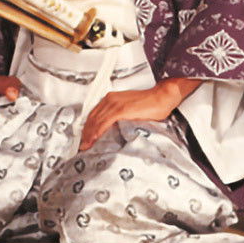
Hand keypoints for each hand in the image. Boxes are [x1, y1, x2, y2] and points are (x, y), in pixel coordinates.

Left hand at [79, 78, 200, 150]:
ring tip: (85, 146)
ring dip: (89, 134)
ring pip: (96, 121)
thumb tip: (114, 128)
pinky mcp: (121, 109)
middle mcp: (110, 99)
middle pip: (92, 118)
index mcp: (111, 98)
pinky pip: (105, 122)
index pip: (94, 114)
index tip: (84, 138)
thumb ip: (120, 116)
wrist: (162, 97)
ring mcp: (115, 104)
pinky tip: (94, 139)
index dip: (87, 127)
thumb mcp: (130, 109)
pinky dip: (98, 131)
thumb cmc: (150, 104)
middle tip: (82, 145)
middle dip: (85, 133)